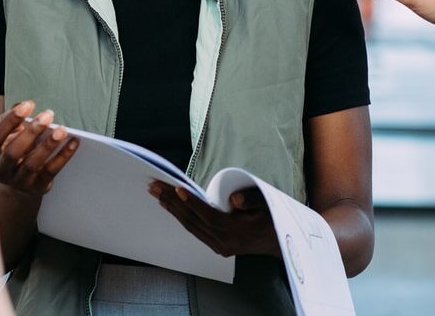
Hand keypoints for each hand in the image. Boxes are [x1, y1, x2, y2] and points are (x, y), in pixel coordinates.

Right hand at [0, 100, 79, 197]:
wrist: (18, 185)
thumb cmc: (14, 151)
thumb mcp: (8, 136)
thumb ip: (12, 119)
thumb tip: (21, 106)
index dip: (10, 120)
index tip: (28, 105)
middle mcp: (1, 170)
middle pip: (13, 153)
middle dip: (31, 133)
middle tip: (48, 115)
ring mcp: (18, 182)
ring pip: (32, 164)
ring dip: (49, 145)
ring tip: (62, 129)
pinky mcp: (37, 188)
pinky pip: (51, 171)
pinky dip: (63, 156)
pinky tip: (73, 142)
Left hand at [150, 182, 279, 258]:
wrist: (279, 243)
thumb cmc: (272, 219)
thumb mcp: (267, 204)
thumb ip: (252, 199)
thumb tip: (234, 198)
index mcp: (235, 231)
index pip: (207, 215)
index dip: (191, 202)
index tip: (177, 188)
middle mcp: (224, 242)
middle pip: (193, 221)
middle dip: (172, 202)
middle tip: (155, 187)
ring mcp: (219, 246)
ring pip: (191, 227)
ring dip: (173, 210)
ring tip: (158, 195)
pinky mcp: (217, 246)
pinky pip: (196, 231)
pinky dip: (183, 218)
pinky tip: (173, 208)